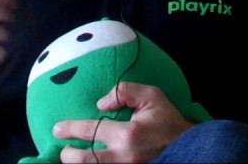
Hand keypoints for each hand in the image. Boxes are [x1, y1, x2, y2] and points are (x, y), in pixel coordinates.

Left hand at [54, 83, 192, 163]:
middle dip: (68, 155)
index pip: (90, 131)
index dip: (70, 129)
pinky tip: (88, 163)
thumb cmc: (169, 121)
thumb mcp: (152, 96)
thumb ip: (124, 92)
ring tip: (71, 159)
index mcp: (127, 134)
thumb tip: (100, 103)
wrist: (189, 148)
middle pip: (84, 160)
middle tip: (63, 149)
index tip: (57, 129)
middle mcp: (123, 156)